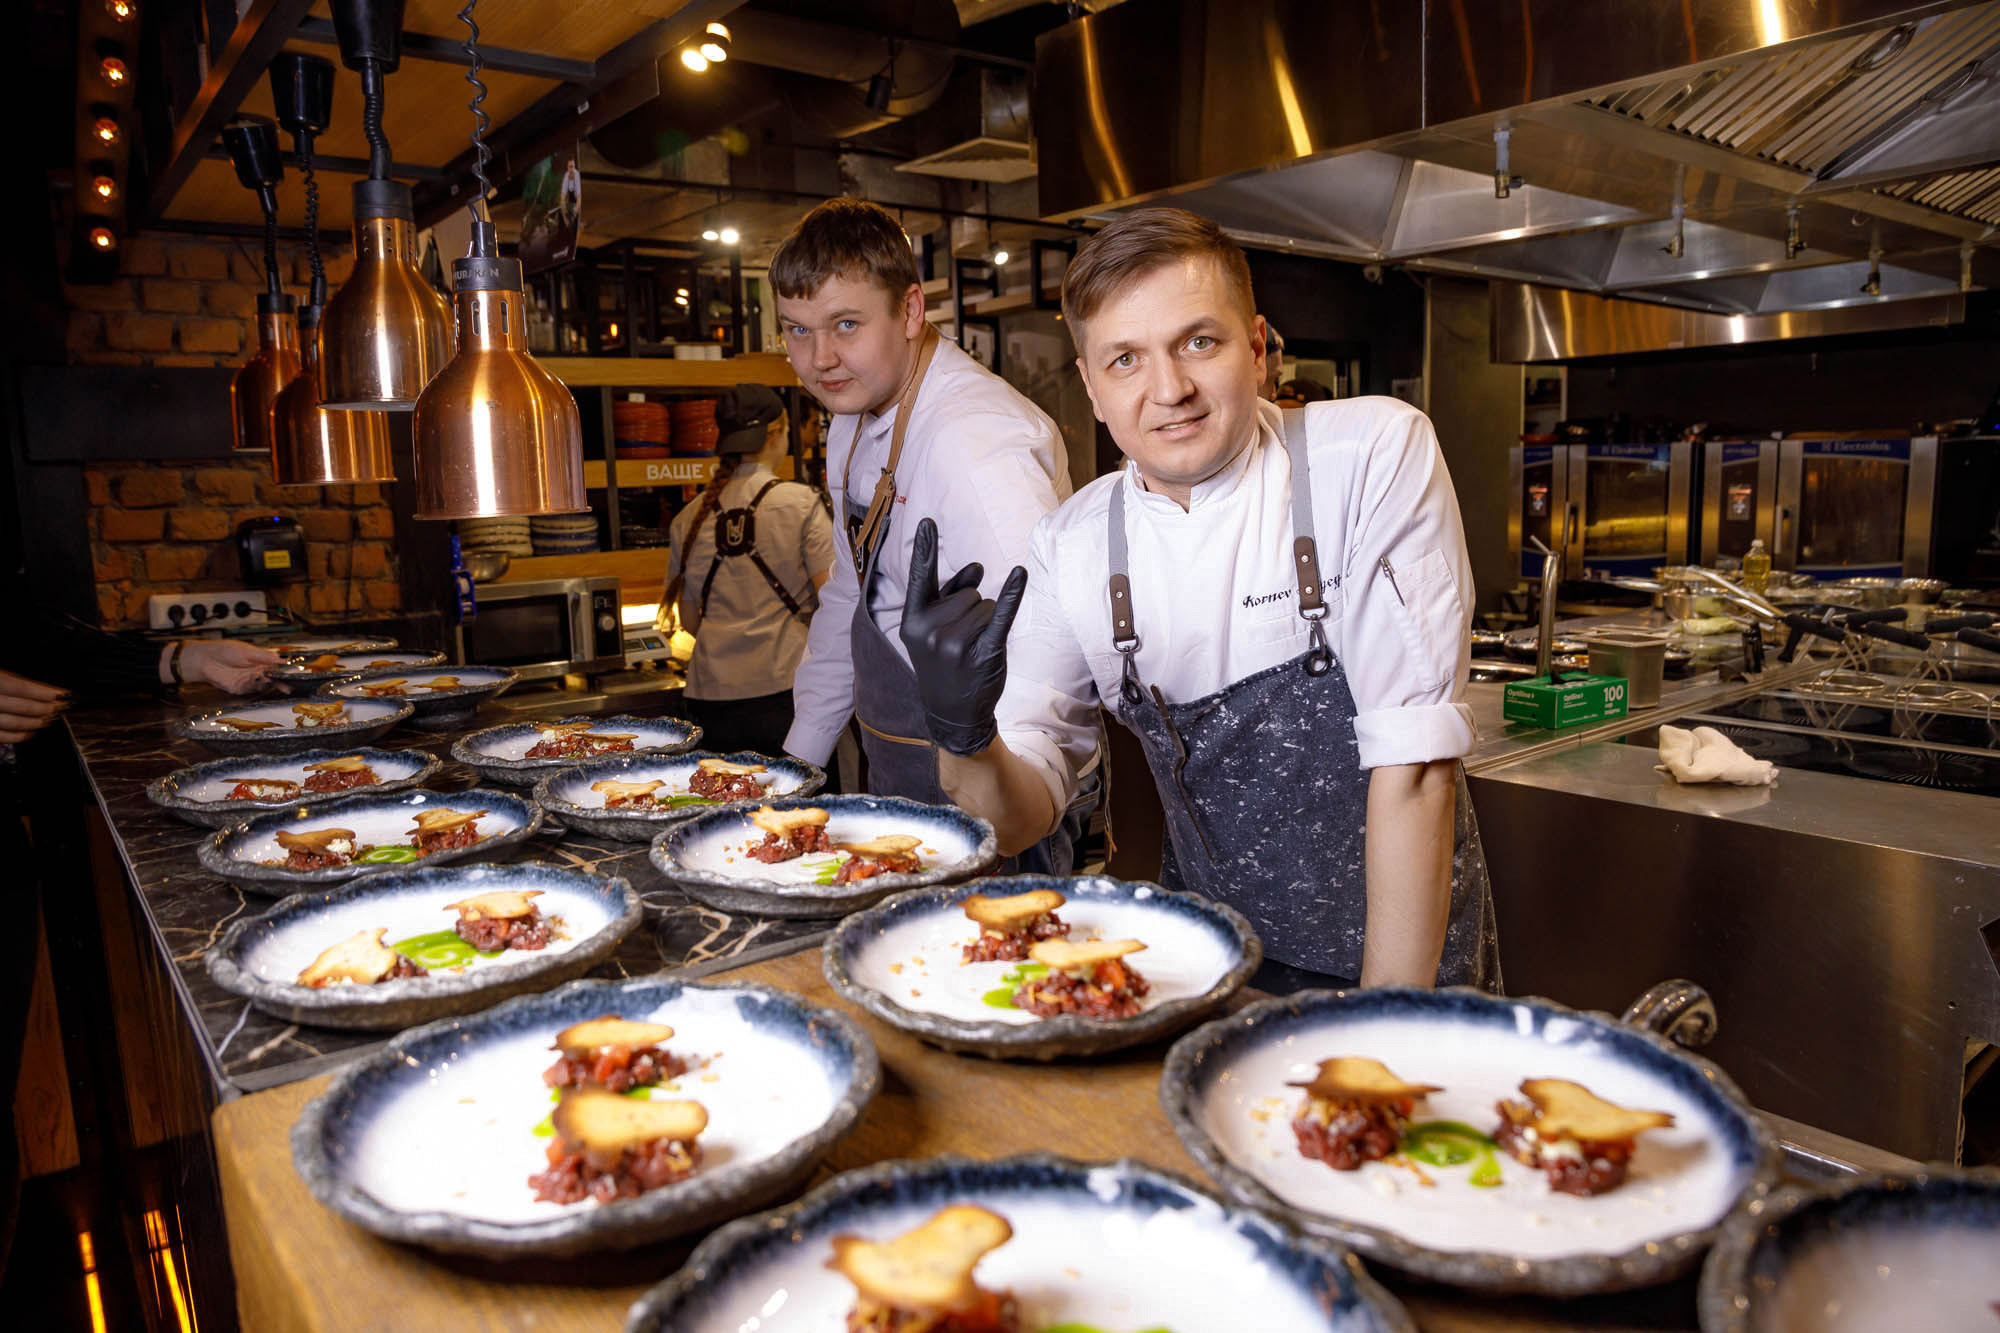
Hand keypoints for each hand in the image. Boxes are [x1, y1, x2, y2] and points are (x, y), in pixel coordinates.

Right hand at [0, 670, 67, 742]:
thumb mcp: (0, 675)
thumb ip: (18, 682)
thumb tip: (48, 690)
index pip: (22, 688)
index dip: (44, 693)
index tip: (63, 695)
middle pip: (21, 706)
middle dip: (45, 708)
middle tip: (60, 708)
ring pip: (13, 722)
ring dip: (35, 722)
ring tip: (49, 719)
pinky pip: (2, 736)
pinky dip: (19, 736)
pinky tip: (30, 732)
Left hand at [180, 640, 282, 693]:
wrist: (204, 660)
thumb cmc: (223, 651)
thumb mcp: (247, 650)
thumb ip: (264, 656)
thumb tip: (282, 659)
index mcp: (259, 661)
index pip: (276, 668)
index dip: (284, 671)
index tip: (293, 674)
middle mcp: (254, 672)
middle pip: (272, 679)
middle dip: (281, 683)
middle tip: (289, 686)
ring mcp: (247, 681)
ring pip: (263, 686)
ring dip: (269, 685)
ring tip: (274, 682)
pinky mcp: (239, 689)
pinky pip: (251, 690)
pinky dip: (256, 687)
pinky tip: (257, 681)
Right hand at [898, 517, 1026, 756]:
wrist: (952, 714)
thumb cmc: (943, 665)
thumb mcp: (934, 631)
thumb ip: (951, 595)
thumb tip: (977, 567)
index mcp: (912, 620)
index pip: (921, 576)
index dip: (925, 547)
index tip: (928, 520)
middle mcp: (931, 629)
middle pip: (969, 591)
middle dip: (971, 609)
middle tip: (961, 642)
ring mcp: (956, 642)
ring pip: (987, 604)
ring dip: (987, 621)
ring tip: (973, 649)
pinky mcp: (983, 651)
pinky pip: (1002, 614)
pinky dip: (1013, 593)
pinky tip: (1020, 574)